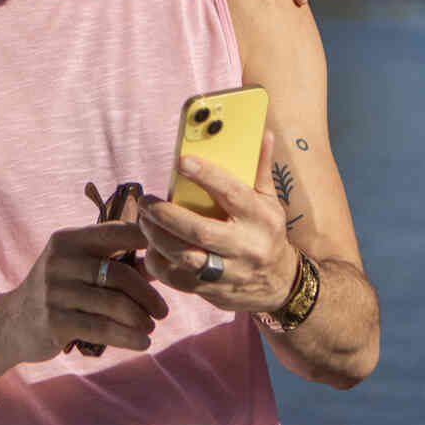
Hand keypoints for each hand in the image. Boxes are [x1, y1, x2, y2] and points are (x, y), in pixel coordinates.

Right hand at [0, 221, 167, 364]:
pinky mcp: (54, 321)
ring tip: (151, 327)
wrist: (11, 324)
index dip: (148, 241)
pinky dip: (128, 337)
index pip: (115, 232)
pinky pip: (102, 328)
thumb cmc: (58, 292)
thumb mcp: (79, 269)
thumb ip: (116, 262)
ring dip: (140, 318)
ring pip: (113, 304)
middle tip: (163, 310)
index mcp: (68, 240)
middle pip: (118, 274)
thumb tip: (164, 260)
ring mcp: (54, 291)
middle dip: (147, 294)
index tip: (172, 258)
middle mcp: (59, 261)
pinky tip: (142, 342)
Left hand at [138, 131, 296, 312]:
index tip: (181, 161)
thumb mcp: (270, 201)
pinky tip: (151, 246)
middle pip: (200, 231)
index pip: (232, 193)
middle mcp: (246, 246)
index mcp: (260, 218)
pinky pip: (178, 279)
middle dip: (167, 215)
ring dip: (157, 238)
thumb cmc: (268, 233)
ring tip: (144, 221)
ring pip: (185, 257)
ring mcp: (229, 272)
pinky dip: (159, 263)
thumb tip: (263, 132)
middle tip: (147, 201)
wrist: (280, 284)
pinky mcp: (212, 291)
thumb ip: (260, 168)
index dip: (206, 176)